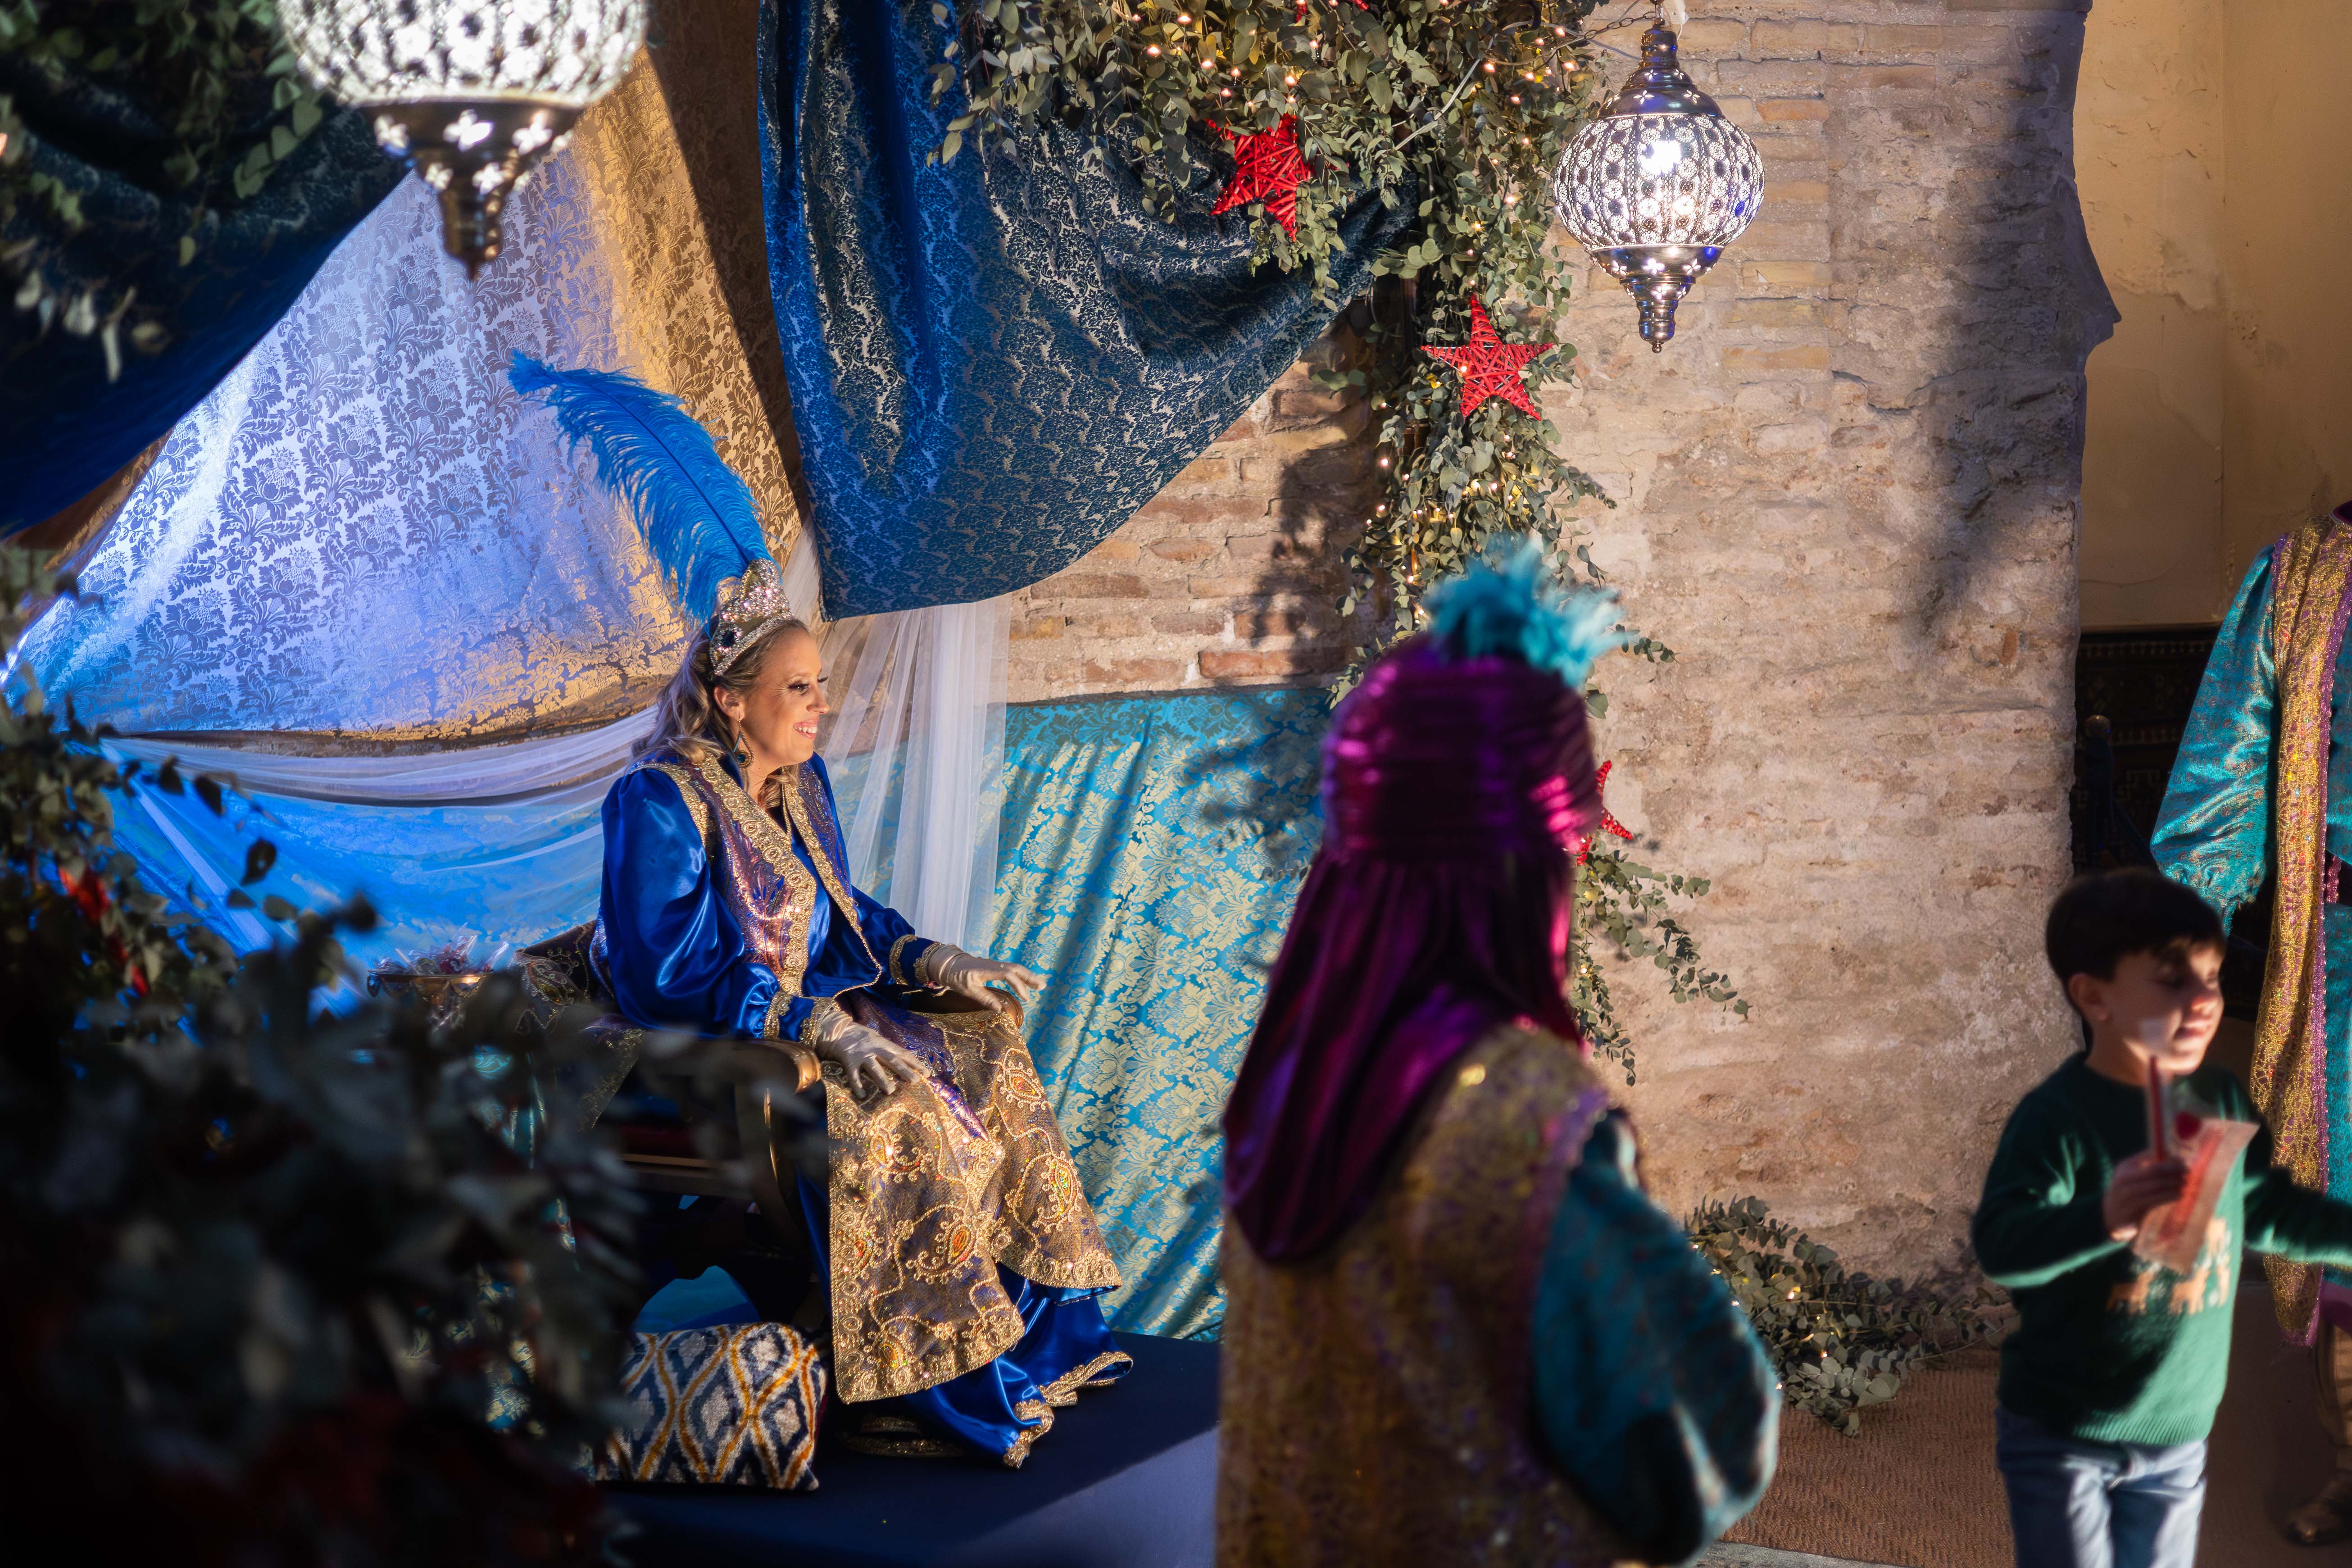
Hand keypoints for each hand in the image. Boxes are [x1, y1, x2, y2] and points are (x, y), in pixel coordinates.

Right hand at [810, 1017, 929, 1097]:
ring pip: (874, 1068)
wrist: (838, 1030)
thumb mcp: (878, 1039)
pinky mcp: (849, 1061)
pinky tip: (862, 1095)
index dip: (916, 1063)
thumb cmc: (861, 1036)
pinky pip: (853, 1075)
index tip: (927, 1073)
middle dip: (904, 1071)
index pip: (903, 1054)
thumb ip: (890, 1048)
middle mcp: (875, 1049)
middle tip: (916, 1081)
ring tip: (891, 1090)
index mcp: (884, 1044)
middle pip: (892, 1060)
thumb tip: (907, 1057)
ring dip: (883, 1079)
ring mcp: (862, 1055)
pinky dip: (857, 1085)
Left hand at [920, 944, 1044, 1012]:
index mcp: (989, 969)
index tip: (1025, 998)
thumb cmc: (956, 976)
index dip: (1019, 985)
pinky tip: (1023, 983)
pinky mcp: (993, 968)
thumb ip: (985, 998)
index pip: (1009, 975)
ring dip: (1027, 976)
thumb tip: (1000, 1010)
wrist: (948, 963)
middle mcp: (994, 965)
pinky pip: (1010, 970)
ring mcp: (994, 965)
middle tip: (1043, 986)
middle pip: (1017, 969)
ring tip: (1039, 985)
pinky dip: (1019, 976)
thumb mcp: (968, 990)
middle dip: (1030, 977)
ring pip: (1015, 968)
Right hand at [2104, 1151, 2186, 1240]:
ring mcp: (2127, 1194)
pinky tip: (2178, 1195)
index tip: (2183, 1162)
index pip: (2150, 1159)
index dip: (2169, 1161)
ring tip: (2184, 1184)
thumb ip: (2146, 1163)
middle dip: (2173, 1171)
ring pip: (2155, 1186)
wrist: (2111, 1215)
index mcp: (2125, 1167)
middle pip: (2154, 1172)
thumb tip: (2169, 1152)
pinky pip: (2154, 1201)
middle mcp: (2124, 1179)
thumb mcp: (2132, 1174)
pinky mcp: (2133, 1209)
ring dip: (2173, 1184)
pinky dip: (2168, 1197)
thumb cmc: (2127, 1191)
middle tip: (2187, 1173)